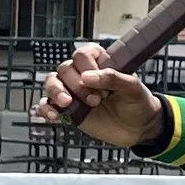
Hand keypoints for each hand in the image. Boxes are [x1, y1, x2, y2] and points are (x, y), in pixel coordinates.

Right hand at [40, 41, 165, 149]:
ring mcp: (73, 92)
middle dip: (77, 85)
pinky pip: (47, 104)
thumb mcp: (132, 88)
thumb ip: (113, 78)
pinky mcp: (67, 110)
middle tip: (96, 100)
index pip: (82, 54)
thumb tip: (88, 77)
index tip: (99, 83)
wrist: (138, 129)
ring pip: (52, 83)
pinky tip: (53, 115)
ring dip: (56, 92)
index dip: (87, 68)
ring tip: (68, 103)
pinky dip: (46, 108)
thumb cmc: (138, 103)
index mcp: (99, 63)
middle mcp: (83, 74)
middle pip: (65, 69)